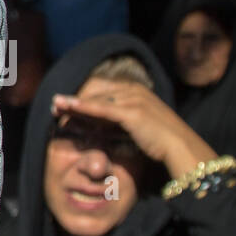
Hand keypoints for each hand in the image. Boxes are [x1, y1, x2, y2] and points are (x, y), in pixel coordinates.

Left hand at [51, 79, 216, 178]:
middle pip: (96, 91)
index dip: (83, 95)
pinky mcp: (131, 112)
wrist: (180, 146)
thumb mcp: (138, 125)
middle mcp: (133, 90)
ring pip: (96, 99)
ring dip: (74, 102)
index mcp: (136, 90)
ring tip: (55, 106)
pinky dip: (83, 107)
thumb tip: (100, 124)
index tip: (66, 103)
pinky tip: (69, 107)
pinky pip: (102, 109)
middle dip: (75, 98)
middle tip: (55, 105)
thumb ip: (120, 120)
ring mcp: (133, 99)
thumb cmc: (161, 140)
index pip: (103, 89)